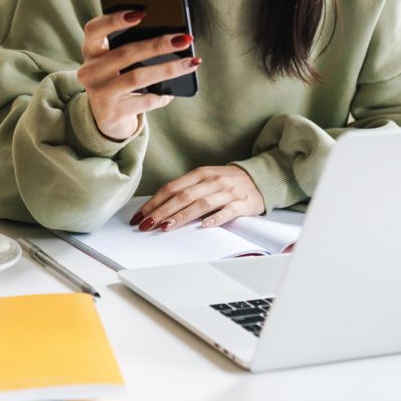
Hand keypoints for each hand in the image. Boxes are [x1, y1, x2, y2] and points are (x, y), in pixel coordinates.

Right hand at [77, 9, 200, 140]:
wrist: (108, 118)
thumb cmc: (119, 80)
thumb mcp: (116, 63)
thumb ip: (130, 48)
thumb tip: (171, 37)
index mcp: (91, 51)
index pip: (94, 29)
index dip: (114, 20)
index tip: (141, 13)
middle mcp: (90, 71)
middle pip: (126, 53)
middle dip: (158, 45)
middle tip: (184, 39)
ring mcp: (99, 93)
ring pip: (137, 77)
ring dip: (168, 68)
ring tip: (191, 62)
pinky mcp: (112, 113)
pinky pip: (144, 101)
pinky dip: (161, 96)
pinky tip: (172, 92)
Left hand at [130, 165, 264, 230]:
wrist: (260, 178)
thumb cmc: (227, 182)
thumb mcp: (205, 180)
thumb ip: (186, 190)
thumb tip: (159, 207)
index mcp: (200, 174)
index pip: (172, 188)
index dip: (154, 202)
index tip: (139, 216)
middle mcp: (212, 181)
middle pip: (182, 196)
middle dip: (161, 211)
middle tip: (145, 225)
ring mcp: (227, 191)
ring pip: (201, 204)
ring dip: (182, 216)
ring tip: (165, 227)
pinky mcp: (242, 203)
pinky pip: (227, 211)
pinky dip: (215, 218)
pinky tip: (204, 226)